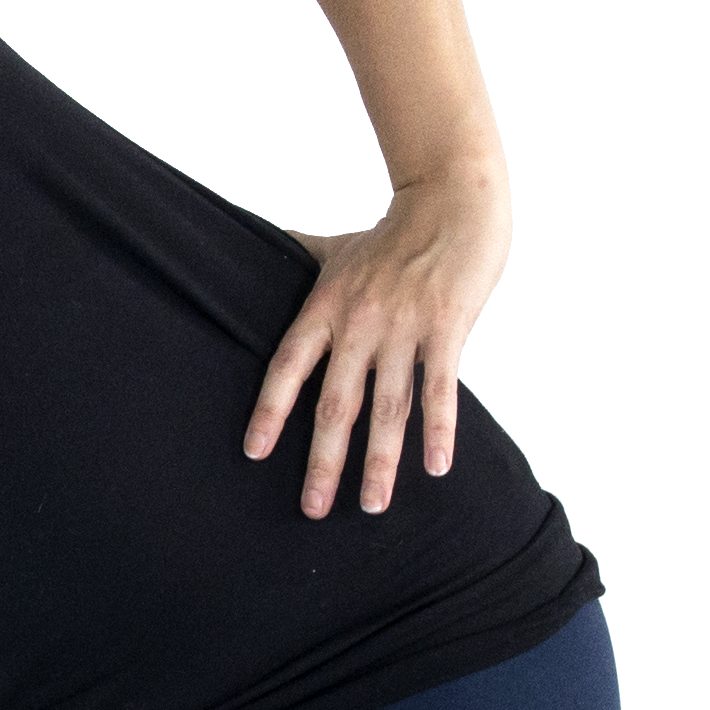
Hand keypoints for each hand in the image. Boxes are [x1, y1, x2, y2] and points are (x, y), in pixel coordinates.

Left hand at [243, 167, 512, 518]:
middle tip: (313, 510)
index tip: (255, 452)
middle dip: (324, 461)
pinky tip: (435, 467)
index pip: (288, 366)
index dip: (270, 410)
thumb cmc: (396, 230)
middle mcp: (359, 322)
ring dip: (380, 461)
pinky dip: (439, 430)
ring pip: (387, 406)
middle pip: (336, 403)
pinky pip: (440, 389)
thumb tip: (266, 240)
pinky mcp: (447, 328)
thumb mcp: (337, 245)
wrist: (454, 200)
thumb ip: (300, 252)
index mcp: (326, 307)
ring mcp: (404, 327)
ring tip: (372, 506)